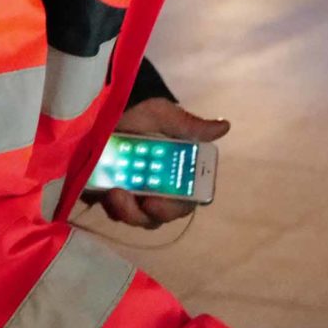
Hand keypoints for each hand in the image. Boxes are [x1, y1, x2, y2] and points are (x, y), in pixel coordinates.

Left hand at [87, 97, 228, 227]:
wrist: (104, 110)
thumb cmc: (139, 113)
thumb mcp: (162, 115)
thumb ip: (189, 126)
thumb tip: (224, 126)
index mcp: (176, 174)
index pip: (185, 201)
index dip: (174, 207)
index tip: (157, 202)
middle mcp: (158, 190)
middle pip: (159, 215)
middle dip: (146, 213)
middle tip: (132, 200)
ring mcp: (134, 195)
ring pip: (137, 218)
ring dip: (126, 211)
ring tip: (114, 192)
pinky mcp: (110, 196)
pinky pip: (114, 212)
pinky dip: (110, 205)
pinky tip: (103, 190)